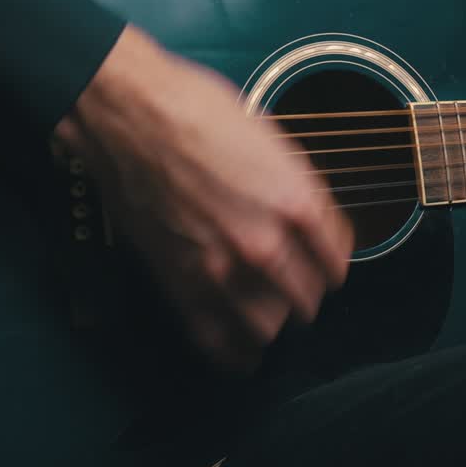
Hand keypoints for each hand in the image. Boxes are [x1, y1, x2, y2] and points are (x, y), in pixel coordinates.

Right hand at [55, 25, 353, 373]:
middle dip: (307, 293)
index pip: (337, 257)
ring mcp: (221, 268)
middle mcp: (265, 242)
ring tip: (271, 311)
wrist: (128, 113)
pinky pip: (217, 340)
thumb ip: (295, 186)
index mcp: (296, 201)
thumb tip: (308, 216)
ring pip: (268, 326)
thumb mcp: (270, 139)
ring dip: (273, 320)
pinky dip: (235, 354)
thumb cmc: (194, 109)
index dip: (334, 261)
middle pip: (308, 297)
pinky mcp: (179, 283)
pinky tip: (244, 356)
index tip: (329, 264)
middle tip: (301, 287)